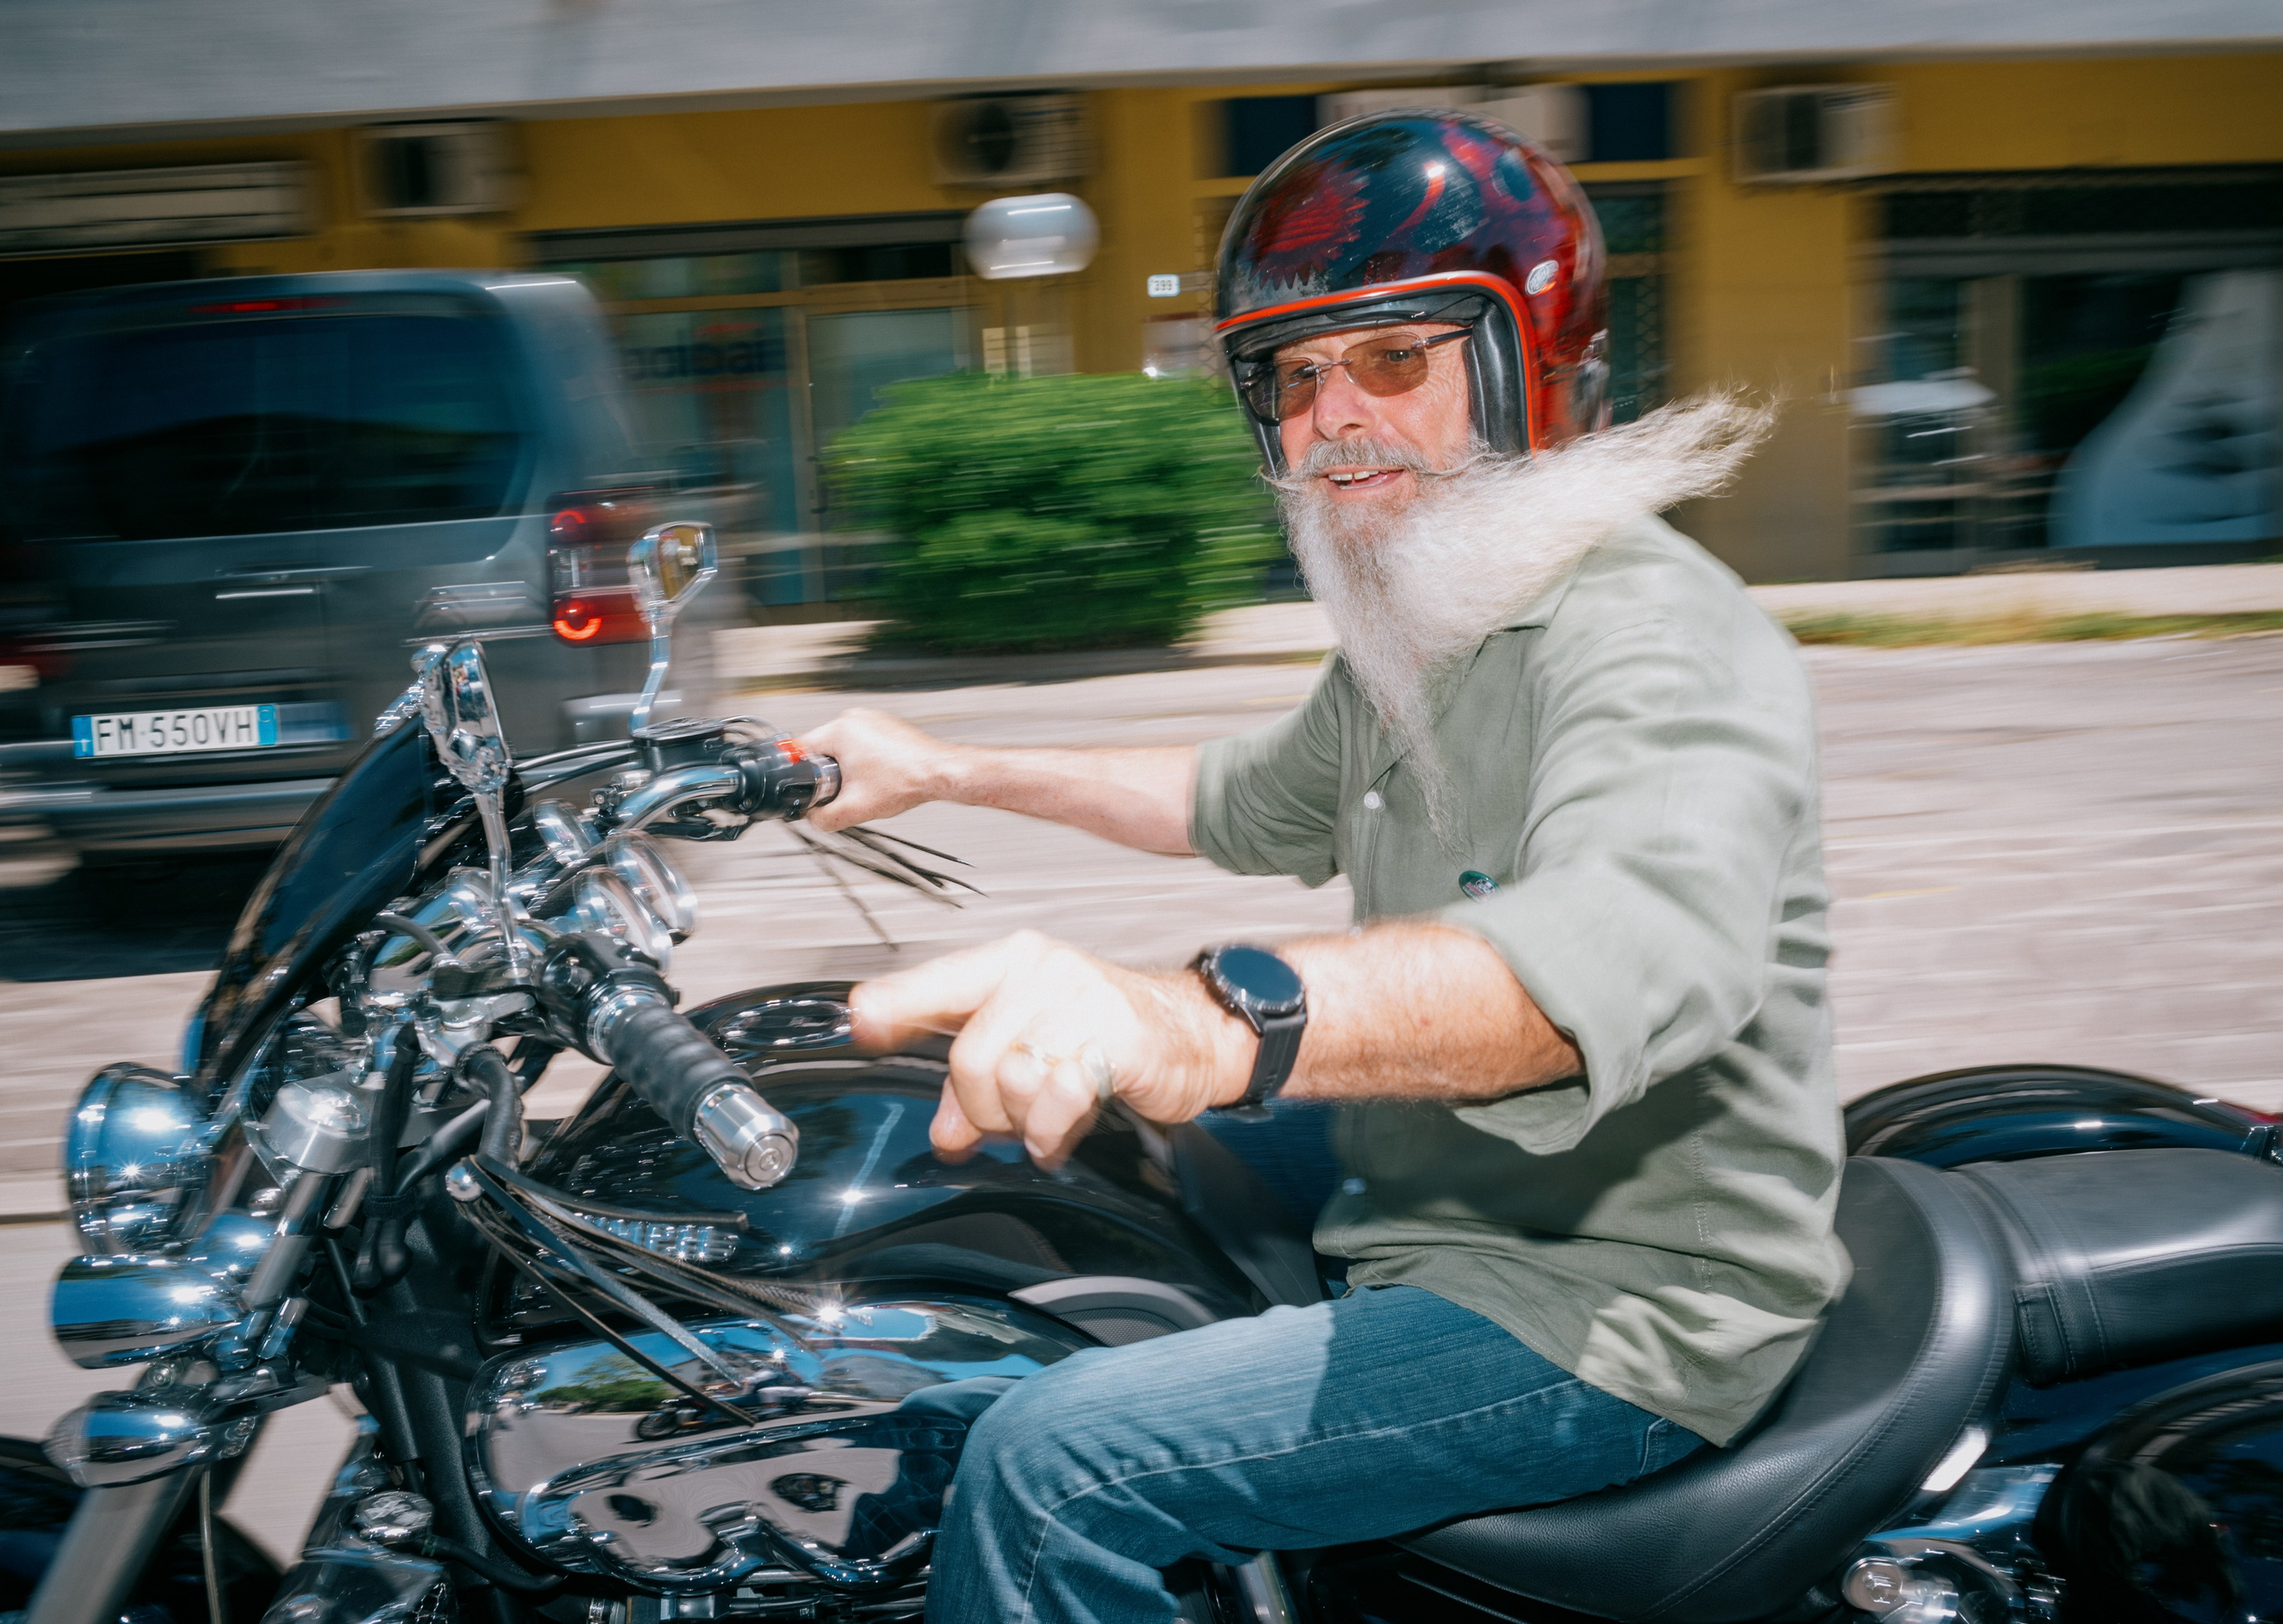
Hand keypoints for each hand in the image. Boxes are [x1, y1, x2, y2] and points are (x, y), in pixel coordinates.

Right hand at [794, 707, 956, 832]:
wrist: (939, 774)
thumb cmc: (907, 781)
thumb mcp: (855, 809)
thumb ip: (823, 818)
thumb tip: (813, 817)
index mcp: (841, 730)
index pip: (802, 750)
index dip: (802, 774)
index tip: (811, 787)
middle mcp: (855, 718)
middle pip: (823, 749)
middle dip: (829, 773)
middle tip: (847, 789)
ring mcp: (872, 719)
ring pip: (843, 747)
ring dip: (847, 767)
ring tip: (867, 782)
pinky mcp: (884, 725)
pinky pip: (861, 743)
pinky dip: (864, 760)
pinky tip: (878, 774)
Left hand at [849, 931, 1254, 1167]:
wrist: (1192, 1034)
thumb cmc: (1104, 1035)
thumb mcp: (1031, 1046)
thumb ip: (978, 1081)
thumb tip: (945, 1130)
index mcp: (1012, 961)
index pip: (939, 981)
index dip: (896, 1005)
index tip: (863, 1023)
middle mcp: (1042, 971)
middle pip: (969, 1057)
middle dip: (981, 1109)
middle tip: (1007, 1124)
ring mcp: (1080, 1000)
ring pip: (1012, 1082)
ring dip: (1022, 1123)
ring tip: (1045, 1122)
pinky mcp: (1116, 1038)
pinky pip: (1056, 1101)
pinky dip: (1051, 1133)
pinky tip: (1061, 1135)